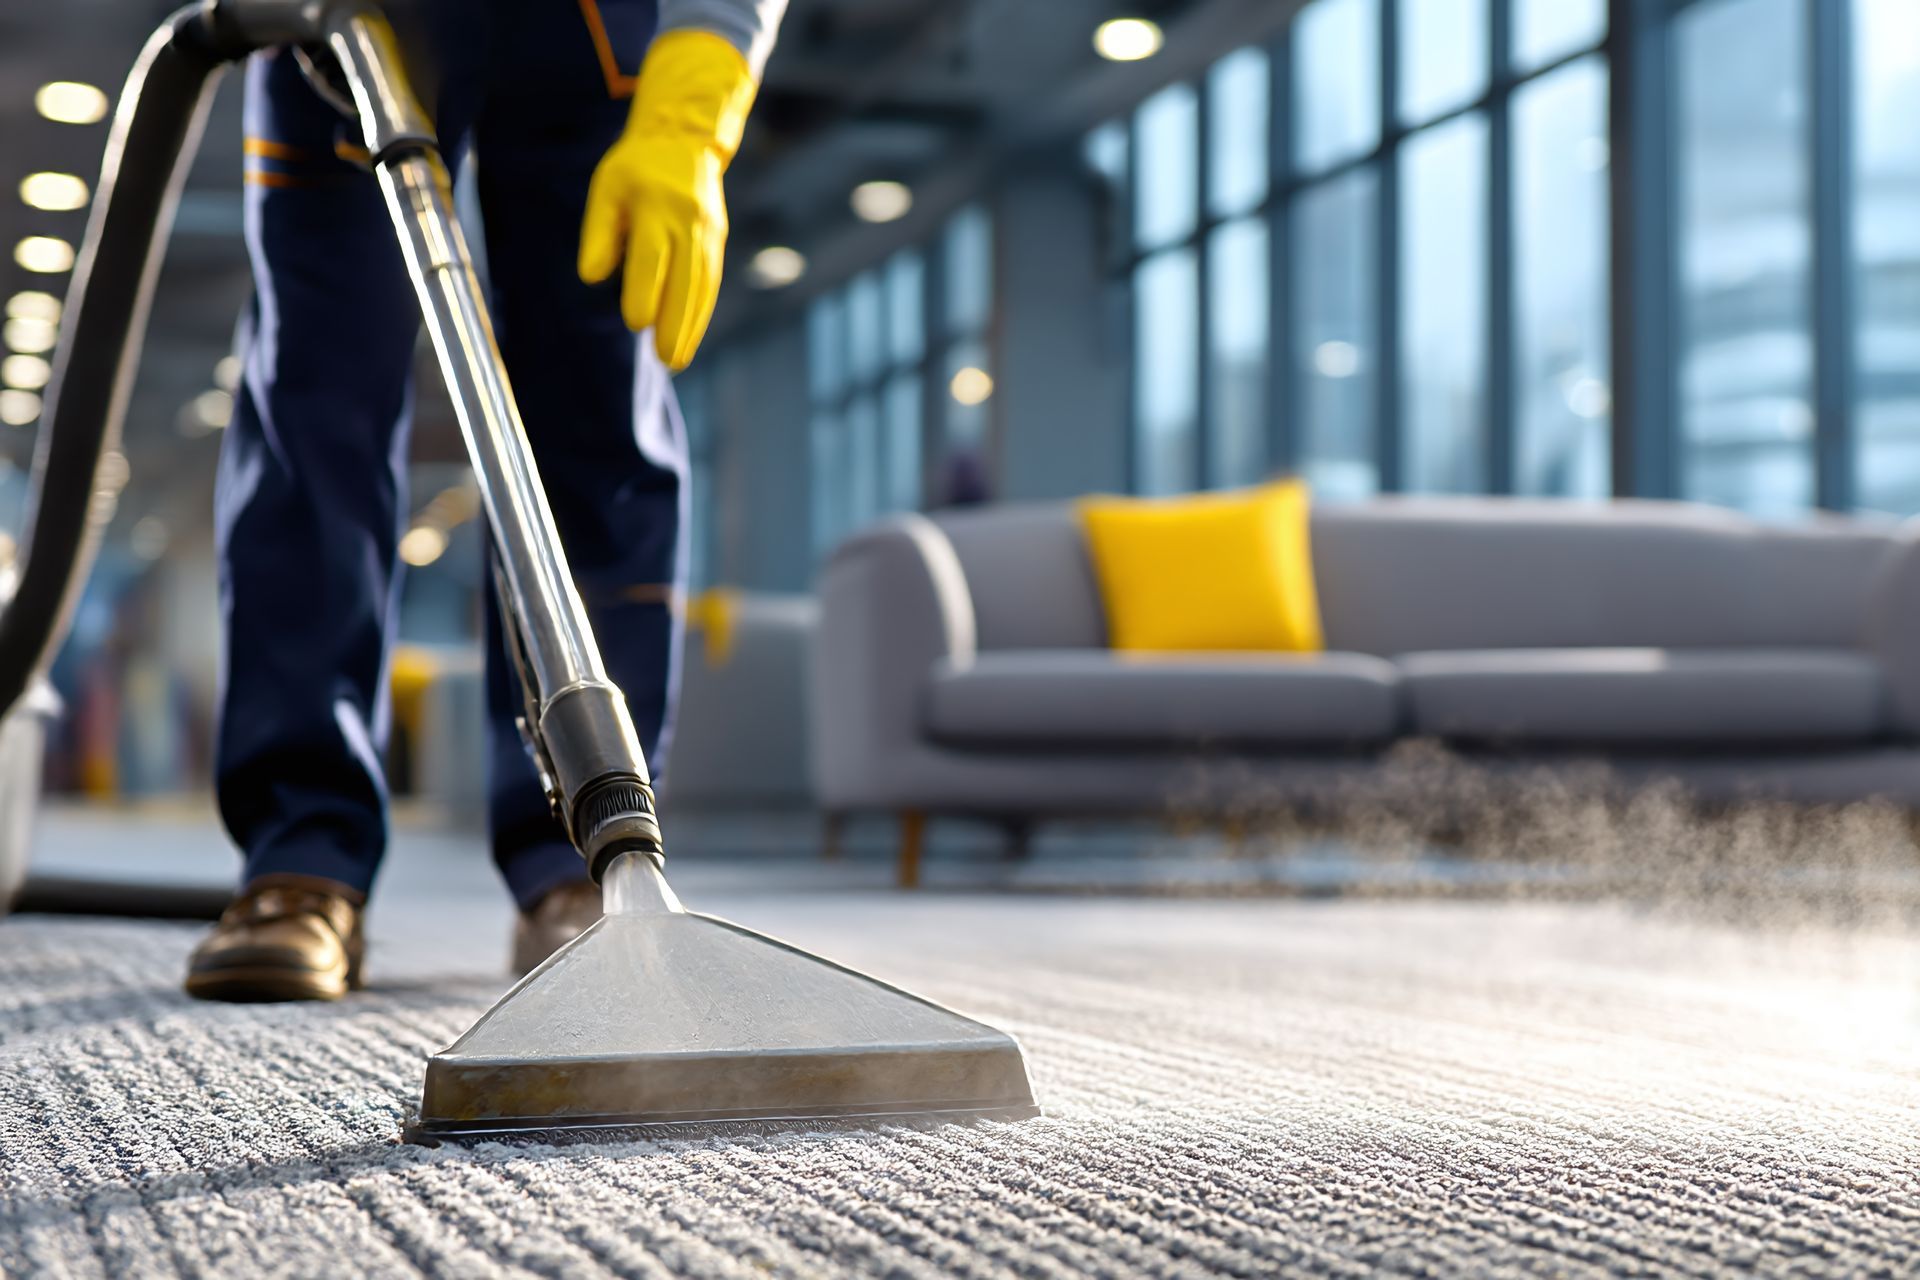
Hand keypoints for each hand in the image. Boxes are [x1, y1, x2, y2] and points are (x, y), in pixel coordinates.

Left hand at [578, 31, 757, 370]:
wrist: (685, 139)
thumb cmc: (635, 169)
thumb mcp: (606, 189)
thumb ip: (599, 233)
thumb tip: (593, 276)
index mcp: (655, 206)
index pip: (653, 258)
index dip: (646, 292)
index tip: (636, 323)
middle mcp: (688, 221)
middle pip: (685, 279)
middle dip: (675, 323)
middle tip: (665, 360)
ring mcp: (709, 232)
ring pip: (702, 286)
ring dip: (692, 326)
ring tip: (677, 359)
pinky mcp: (718, 240)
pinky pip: (711, 281)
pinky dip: (702, 312)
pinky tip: (691, 336)